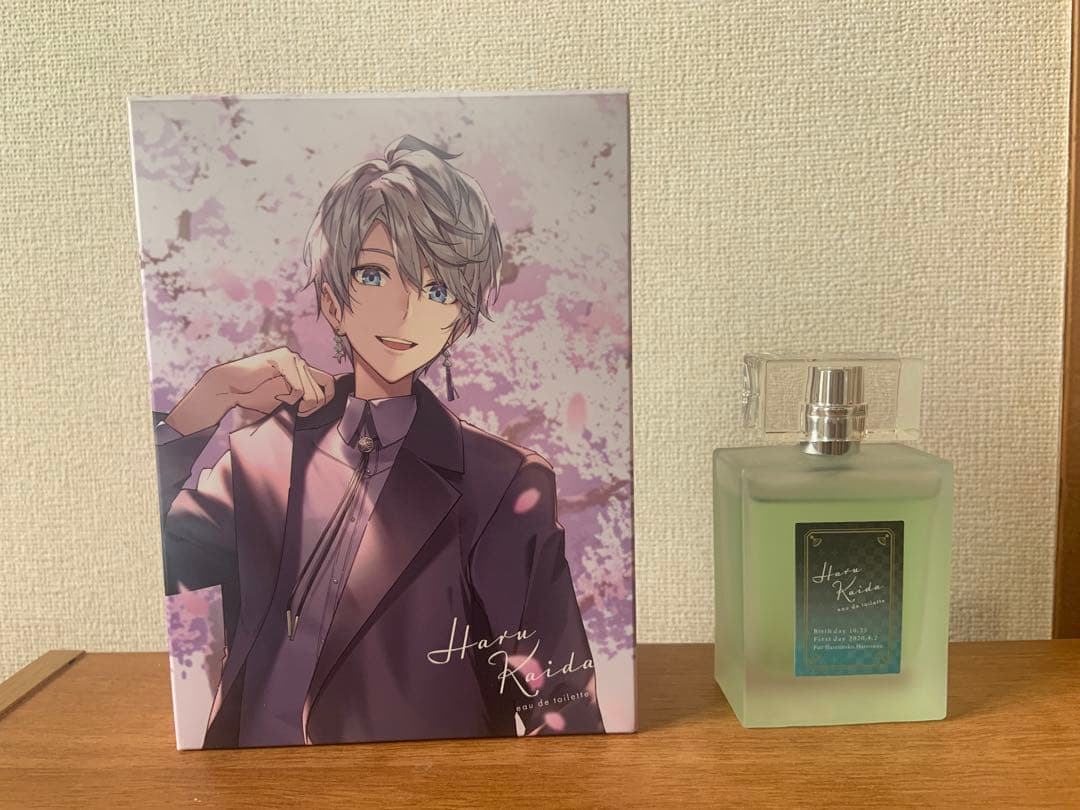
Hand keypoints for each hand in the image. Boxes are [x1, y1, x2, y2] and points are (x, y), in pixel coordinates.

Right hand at [165, 347, 334, 435]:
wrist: (228, 388)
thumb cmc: (254, 396)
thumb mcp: (285, 400)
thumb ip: (303, 399)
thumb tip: (322, 404)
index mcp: (301, 369)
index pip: (329, 383)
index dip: (325, 400)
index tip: (308, 412)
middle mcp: (299, 361)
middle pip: (326, 387)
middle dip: (314, 406)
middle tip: (298, 412)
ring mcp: (291, 358)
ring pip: (313, 390)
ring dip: (303, 405)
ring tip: (285, 405)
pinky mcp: (282, 359)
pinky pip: (299, 387)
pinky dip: (292, 399)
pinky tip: (279, 398)